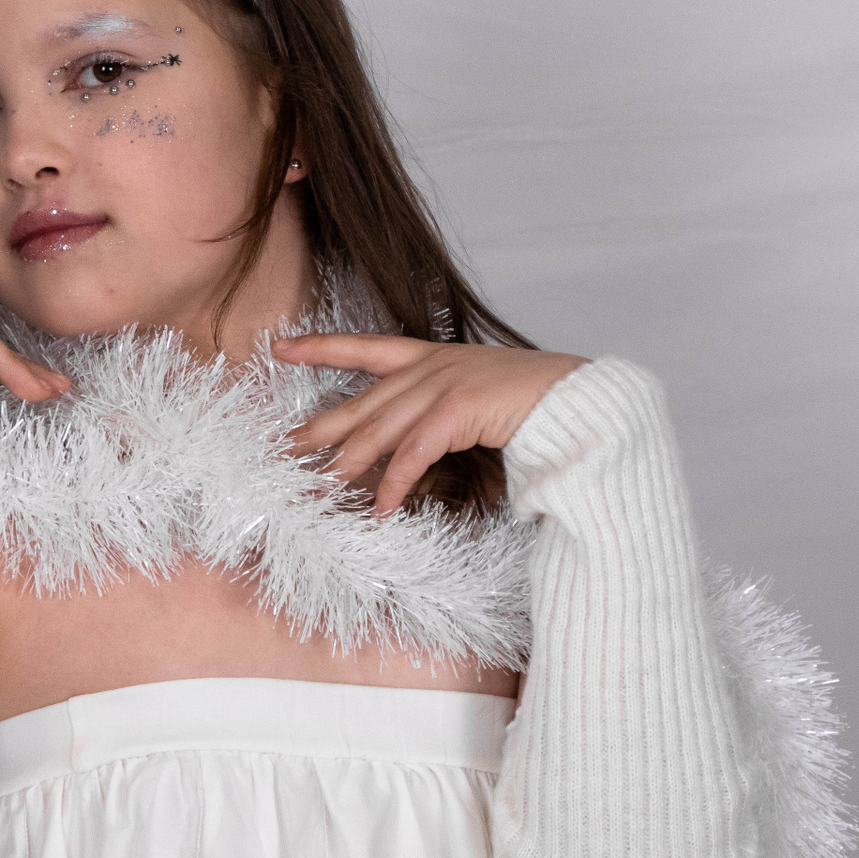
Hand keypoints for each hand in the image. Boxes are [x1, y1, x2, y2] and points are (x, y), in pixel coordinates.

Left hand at [277, 334, 589, 513]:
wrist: (578, 397)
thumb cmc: (532, 402)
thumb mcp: (473, 400)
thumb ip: (436, 418)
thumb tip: (401, 454)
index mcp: (431, 356)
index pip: (364, 347)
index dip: (320, 347)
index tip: (280, 348)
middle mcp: (430, 366)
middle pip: (361, 402)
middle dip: (318, 429)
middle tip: (282, 451)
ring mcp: (443, 384)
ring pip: (379, 430)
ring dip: (347, 466)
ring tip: (318, 492)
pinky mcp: (458, 409)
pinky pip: (413, 454)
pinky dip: (395, 485)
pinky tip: (381, 510)